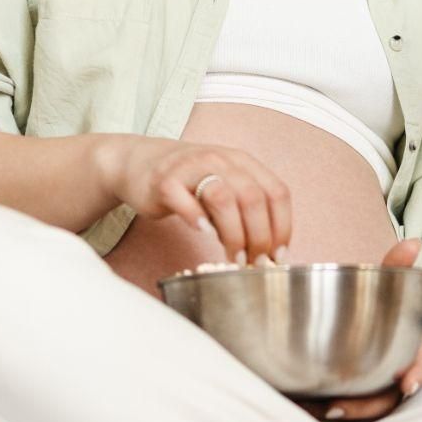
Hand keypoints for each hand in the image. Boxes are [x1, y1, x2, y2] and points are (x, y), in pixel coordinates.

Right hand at [106, 138, 292, 266]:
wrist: (139, 163)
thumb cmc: (188, 181)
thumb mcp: (223, 184)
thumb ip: (244, 208)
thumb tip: (268, 249)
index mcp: (242, 161)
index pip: (276, 192)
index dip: (282, 226)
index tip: (278, 254)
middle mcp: (220, 159)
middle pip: (253, 198)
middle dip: (259, 237)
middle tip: (255, 262)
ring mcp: (191, 168)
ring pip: (224, 199)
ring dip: (234, 234)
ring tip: (234, 257)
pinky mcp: (165, 181)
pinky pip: (186, 202)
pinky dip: (199, 221)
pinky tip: (204, 233)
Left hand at [300, 240, 421, 421]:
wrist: (377, 318)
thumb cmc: (385, 304)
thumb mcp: (391, 284)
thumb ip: (398, 266)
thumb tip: (414, 241)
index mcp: (409, 351)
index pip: (418, 366)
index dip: (414, 376)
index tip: (407, 384)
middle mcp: (392, 375)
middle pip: (385, 398)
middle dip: (363, 405)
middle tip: (337, 405)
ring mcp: (372, 387)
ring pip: (362, 407)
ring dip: (339, 410)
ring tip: (313, 408)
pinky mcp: (350, 391)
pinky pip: (341, 405)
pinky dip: (323, 407)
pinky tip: (302, 405)